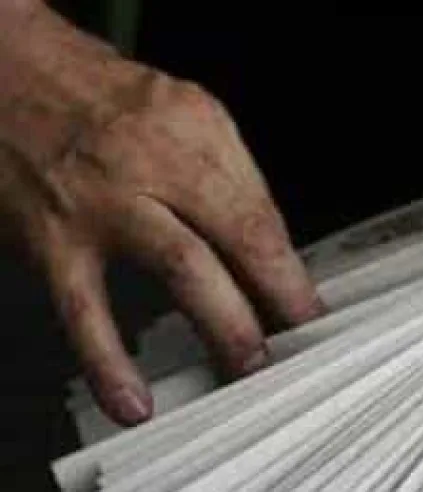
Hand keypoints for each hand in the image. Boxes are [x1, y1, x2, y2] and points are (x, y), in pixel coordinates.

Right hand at [0, 4, 324, 425]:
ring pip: (180, 269)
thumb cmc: (100, 101)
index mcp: (196, 131)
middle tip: (297, 348)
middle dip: (276, 300)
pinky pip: (84, 310)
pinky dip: (109, 362)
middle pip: (236, 236)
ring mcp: (104, 202)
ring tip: (246, 370)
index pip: (261, 214)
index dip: (291, 273)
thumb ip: (225, 180)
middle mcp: (155, 163)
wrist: (6, 76)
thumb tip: (264, 255)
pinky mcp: (54, 240)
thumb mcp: (182, 114)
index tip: (311, 313)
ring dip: (223, 326)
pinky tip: (133, 402)